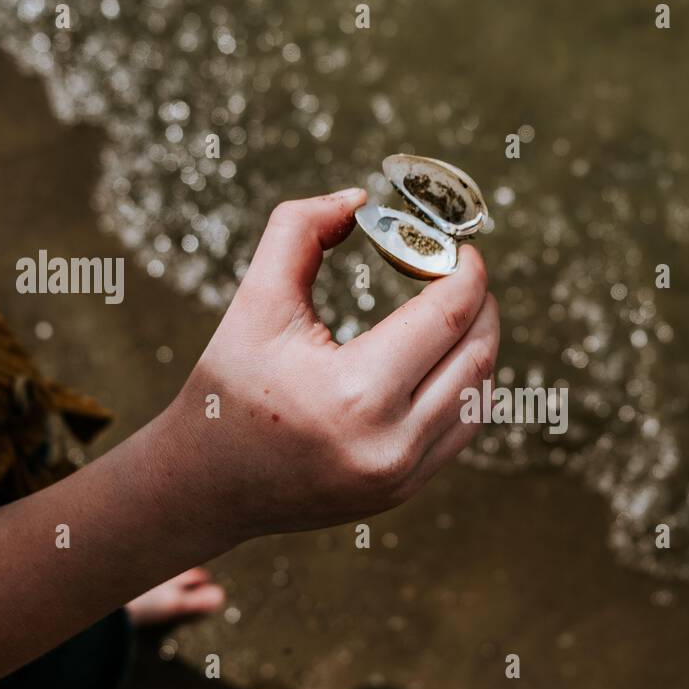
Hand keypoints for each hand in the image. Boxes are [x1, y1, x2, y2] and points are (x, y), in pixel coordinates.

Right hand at [162, 189, 498, 540]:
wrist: (207, 486)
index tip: (464, 248)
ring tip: (461, 310)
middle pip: (475, 356)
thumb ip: (300, 230)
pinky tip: (449, 356)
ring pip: (478, 395)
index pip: (444, 318)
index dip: (467, 274)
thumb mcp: (256, 300)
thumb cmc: (228, 386)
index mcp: (353, 393)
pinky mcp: (405, 491)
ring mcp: (402, 475)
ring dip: (481, 344)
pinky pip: (463, 429)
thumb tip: (361, 197)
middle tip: (465, 272)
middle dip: (481, 304)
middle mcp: (389, 443)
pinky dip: (468, 386)